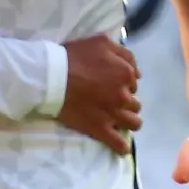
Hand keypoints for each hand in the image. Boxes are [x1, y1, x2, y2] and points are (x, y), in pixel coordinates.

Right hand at [57, 36, 140, 154]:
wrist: (50, 77)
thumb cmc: (73, 56)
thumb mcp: (101, 42)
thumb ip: (123, 53)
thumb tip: (137, 71)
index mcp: (125, 73)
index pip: (134, 80)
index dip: (124, 81)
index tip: (112, 81)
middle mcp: (124, 95)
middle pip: (135, 102)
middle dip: (125, 101)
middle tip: (110, 99)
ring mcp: (114, 114)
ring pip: (134, 123)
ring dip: (127, 120)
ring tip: (116, 118)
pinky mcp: (101, 129)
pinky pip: (120, 145)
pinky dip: (121, 146)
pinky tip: (119, 144)